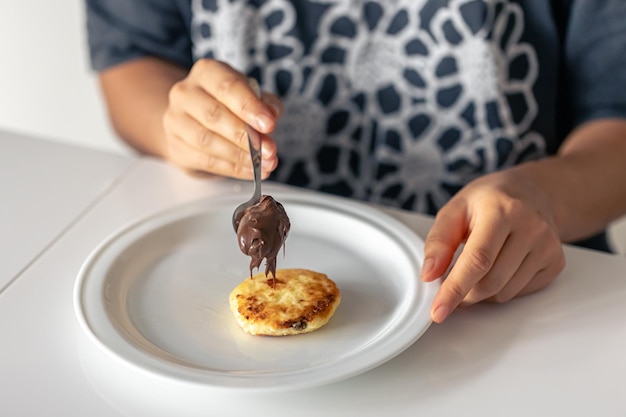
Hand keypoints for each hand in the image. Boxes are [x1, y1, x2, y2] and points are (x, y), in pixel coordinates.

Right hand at [162, 59, 281, 177]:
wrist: (198, 121)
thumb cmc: (230, 105)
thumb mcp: (253, 96)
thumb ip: (266, 104)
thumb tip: (271, 115)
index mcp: (207, 72)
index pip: (227, 87)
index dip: (249, 107)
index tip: (269, 125)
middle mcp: (185, 93)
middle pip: (214, 115)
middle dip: (246, 137)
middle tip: (269, 150)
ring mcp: (176, 120)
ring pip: (207, 141)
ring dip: (239, 156)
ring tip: (263, 163)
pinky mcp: (176, 146)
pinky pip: (205, 160)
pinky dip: (232, 168)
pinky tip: (250, 170)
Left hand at [421, 168, 565, 322]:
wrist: (531, 192)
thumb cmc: (489, 200)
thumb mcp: (455, 209)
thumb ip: (439, 241)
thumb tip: (429, 274)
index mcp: (501, 210)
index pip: (477, 260)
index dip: (455, 289)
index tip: (438, 311)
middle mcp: (531, 227)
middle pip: (490, 281)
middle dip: (464, 293)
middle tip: (450, 286)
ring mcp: (548, 246)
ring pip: (505, 292)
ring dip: (481, 293)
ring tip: (475, 269)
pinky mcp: (556, 262)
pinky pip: (520, 292)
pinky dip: (500, 289)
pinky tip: (497, 268)